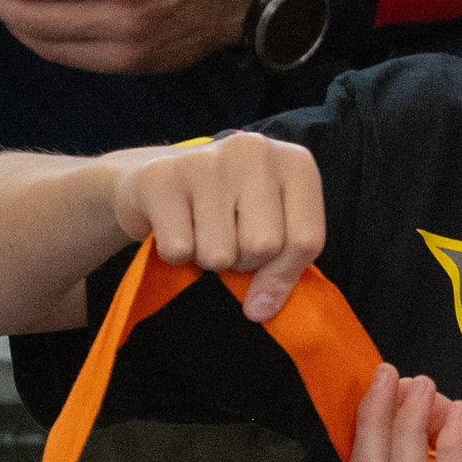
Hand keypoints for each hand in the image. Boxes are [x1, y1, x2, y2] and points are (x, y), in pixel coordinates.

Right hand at [109, 130, 324, 320]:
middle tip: (227, 240)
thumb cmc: (228, 208)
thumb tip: (261, 310)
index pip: (305, 240)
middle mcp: (254, 150)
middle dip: (243, 262)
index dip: (283, 274)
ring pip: (219, 253)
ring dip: (208, 259)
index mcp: (295, 163)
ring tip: (201, 231)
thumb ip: (282, 266)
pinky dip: (175, 254)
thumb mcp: (271, 226)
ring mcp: (205, 159)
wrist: (155, 181)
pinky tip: (175, 225)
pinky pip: (178, 249)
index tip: (264, 283)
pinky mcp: (159, 177)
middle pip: (263, 246)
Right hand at [348, 364, 461, 461]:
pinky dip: (451, 438)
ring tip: (423, 386)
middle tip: (392, 375)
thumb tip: (403, 386)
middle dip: (376, 418)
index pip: (357, 460)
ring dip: (409, 426)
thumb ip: (415, 409)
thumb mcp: (433, 429)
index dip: (365, 418)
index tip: (380, 376)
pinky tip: (459, 410)